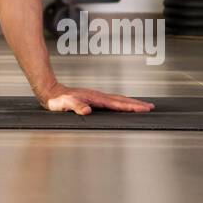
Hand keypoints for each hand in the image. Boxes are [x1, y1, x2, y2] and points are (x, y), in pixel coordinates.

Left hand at [37, 83, 154, 114]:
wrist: (51, 92)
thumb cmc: (58, 100)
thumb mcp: (66, 104)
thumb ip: (76, 107)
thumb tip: (87, 111)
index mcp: (95, 98)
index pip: (117, 104)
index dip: (131, 106)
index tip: (143, 108)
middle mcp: (98, 96)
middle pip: (121, 100)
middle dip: (136, 103)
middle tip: (151, 107)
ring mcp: (96, 96)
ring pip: (118, 99)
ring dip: (131, 102)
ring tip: (142, 105)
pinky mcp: (93, 98)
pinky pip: (112, 100)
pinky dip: (122, 102)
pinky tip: (123, 104)